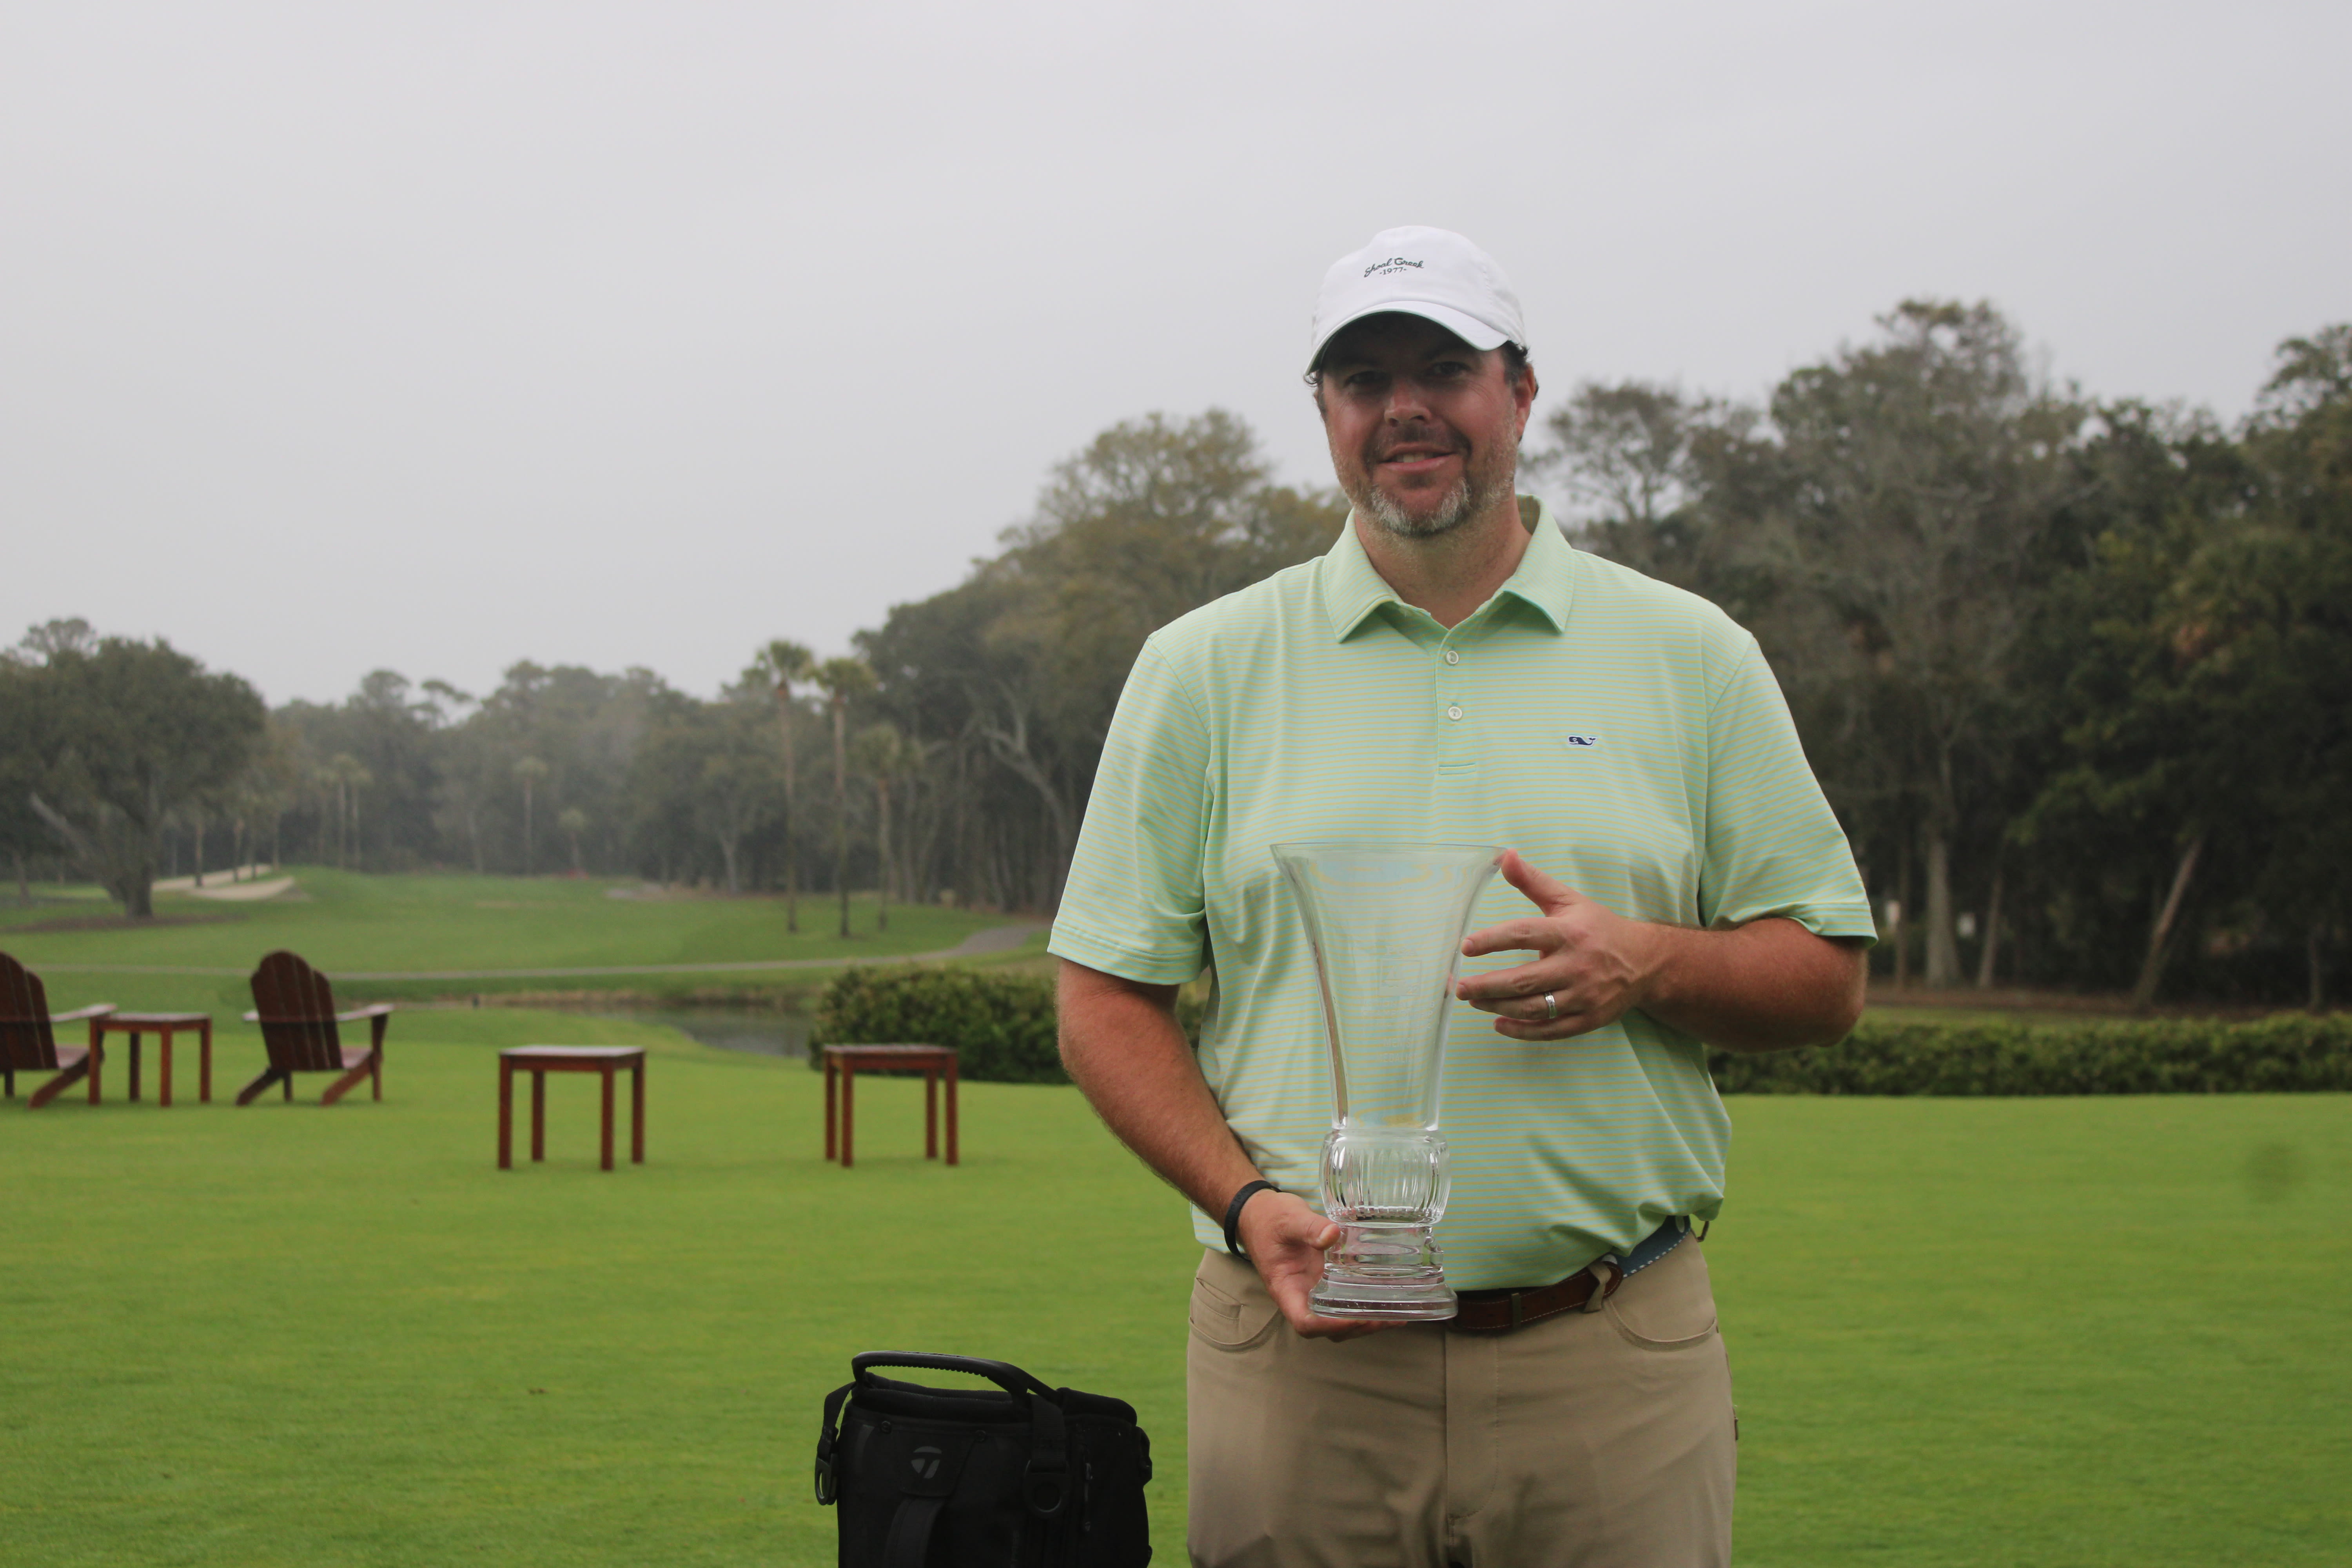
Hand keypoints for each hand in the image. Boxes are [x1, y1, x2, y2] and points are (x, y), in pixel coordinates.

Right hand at [1234, 1190, 1393, 1341]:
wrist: (1261, 1214)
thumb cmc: (1270, 1218)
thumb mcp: (1289, 1219)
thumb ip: (1309, 1227)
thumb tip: (1333, 1234)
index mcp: (1286, 1288)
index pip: (1304, 1321)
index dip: (1330, 1326)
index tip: (1355, 1317)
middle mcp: (1299, 1295)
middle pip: (1326, 1327)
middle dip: (1356, 1327)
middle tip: (1386, 1317)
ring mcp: (1312, 1290)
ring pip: (1337, 1319)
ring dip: (1364, 1322)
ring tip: (1393, 1315)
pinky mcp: (1323, 1281)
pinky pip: (1342, 1300)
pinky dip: (1363, 1304)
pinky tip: (1386, 1299)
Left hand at [1455, 850, 1662, 1039]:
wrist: (1645, 961)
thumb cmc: (1598, 928)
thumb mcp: (1568, 900)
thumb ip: (1533, 881)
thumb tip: (1504, 855)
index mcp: (1569, 933)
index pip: (1523, 935)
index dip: (1492, 941)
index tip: (1465, 947)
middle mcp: (1577, 966)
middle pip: (1524, 980)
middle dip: (1487, 985)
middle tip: (1458, 987)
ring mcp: (1584, 996)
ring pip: (1534, 1008)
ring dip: (1498, 1007)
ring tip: (1474, 1000)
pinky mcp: (1589, 1019)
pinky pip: (1550, 1030)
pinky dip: (1522, 1031)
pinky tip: (1499, 1024)